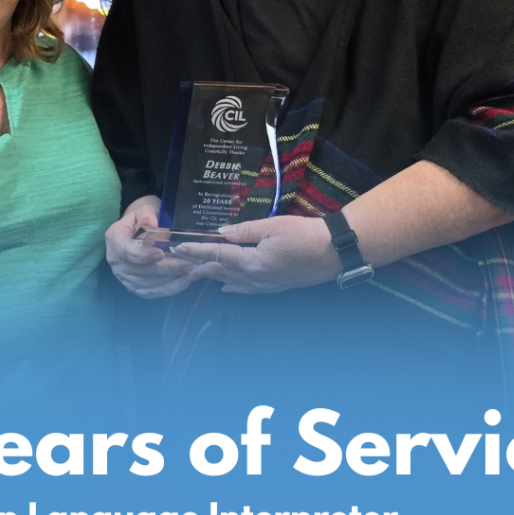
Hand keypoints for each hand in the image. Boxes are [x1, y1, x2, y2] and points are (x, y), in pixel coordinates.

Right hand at [104, 195, 197, 298]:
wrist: (137, 227)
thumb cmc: (143, 217)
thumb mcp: (144, 209)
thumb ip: (147, 215)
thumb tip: (150, 223)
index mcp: (115, 239)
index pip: (127, 252)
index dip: (143, 255)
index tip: (161, 253)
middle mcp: (115, 260)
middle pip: (140, 271)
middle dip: (166, 269)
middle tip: (187, 265)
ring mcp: (123, 275)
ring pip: (147, 284)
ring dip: (169, 281)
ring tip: (189, 274)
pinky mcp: (132, 285)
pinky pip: (149, 292)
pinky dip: (166, 289)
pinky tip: (182, 283)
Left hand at [171, 215, 341, 292]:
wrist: (334, 252)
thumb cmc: (305, 235)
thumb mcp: (273, 226)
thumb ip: (245, 230)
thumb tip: (222, 232)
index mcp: (253, 262)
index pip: (218, 255)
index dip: (197, 250)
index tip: (179, 247)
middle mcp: (255, 278)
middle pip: (221, 271)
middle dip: (199, 266)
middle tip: (179, 262)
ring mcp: (265, 285)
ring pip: (231, 282)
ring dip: (212, 276)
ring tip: (195, 272)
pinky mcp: (275, 286)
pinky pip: (246, 289)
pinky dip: (232, 286)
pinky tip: (226, 287)